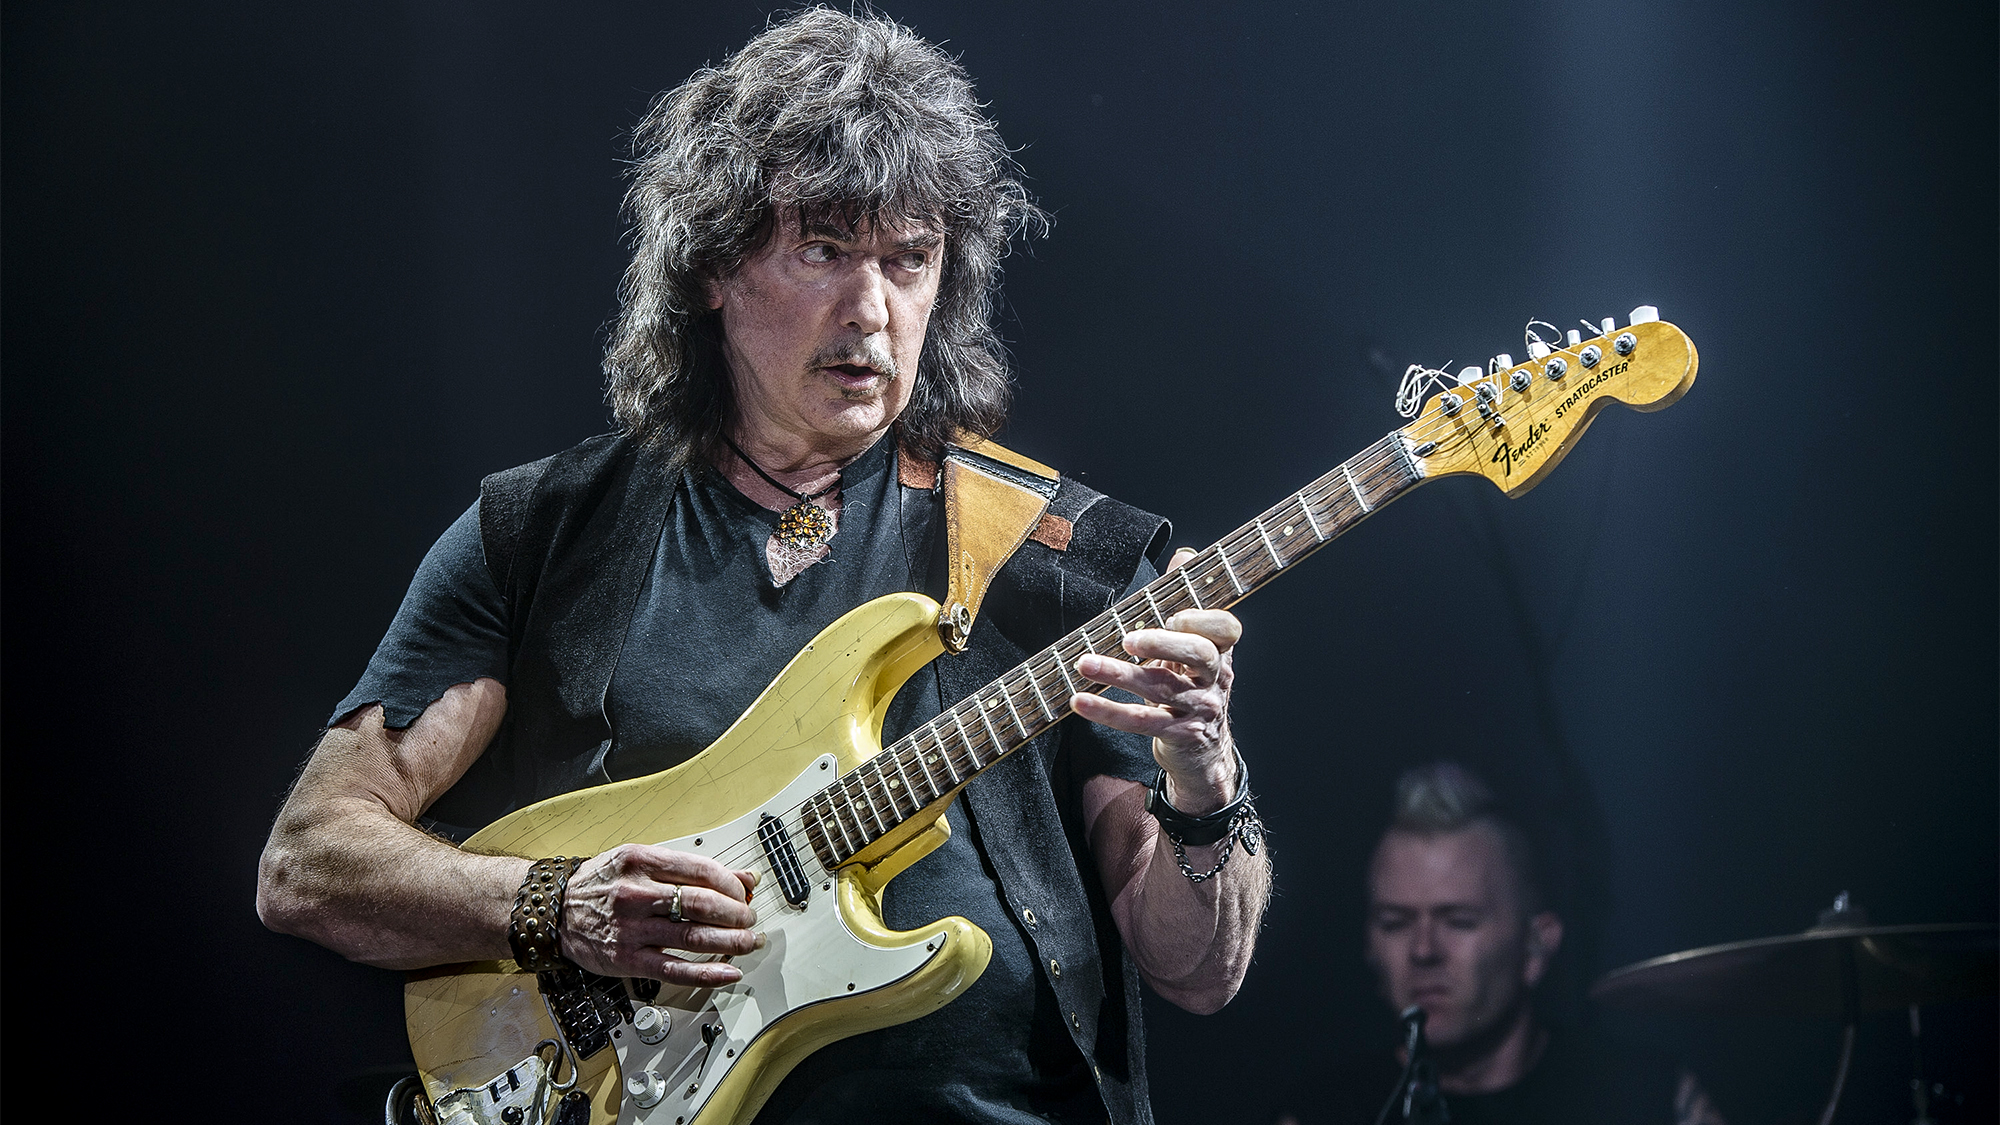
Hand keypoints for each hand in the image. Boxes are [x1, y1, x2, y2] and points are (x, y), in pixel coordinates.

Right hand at [558, 844, 761, 985]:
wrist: (553, 911)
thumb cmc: (601, 883)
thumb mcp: (640, 860)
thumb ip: (689, 868)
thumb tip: (741, 878)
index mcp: (642, 861)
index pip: (702, 871)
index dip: (733, 884)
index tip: (744, 893)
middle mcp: (637, 894)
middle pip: (703, 905)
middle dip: (737, 914)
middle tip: (749, 919)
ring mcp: (632, 929)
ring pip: (695, 937)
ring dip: (732, 942)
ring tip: (748, 942)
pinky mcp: (627, 960)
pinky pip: (675, 970)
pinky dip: (709, 974)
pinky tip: (730, 973)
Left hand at [1072, 547, 1241, 815]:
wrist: (1203, 751)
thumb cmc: (1191, 685)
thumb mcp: (1194, 645)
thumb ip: (1187, 599)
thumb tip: (1184, 554)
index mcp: (1220, 650)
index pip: (1226, 629)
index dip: (1202, 619)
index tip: (1173, 613)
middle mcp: (1216, 679)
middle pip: (1197, 656)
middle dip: (1162, 644)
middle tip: (1127, 638)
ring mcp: (1199, 709)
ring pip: (1160, 688)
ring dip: (1118, 674)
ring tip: (1084, 663)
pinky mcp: (1179, 736)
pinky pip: (1142, 722)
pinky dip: (1108, 711)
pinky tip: (1080, 701)